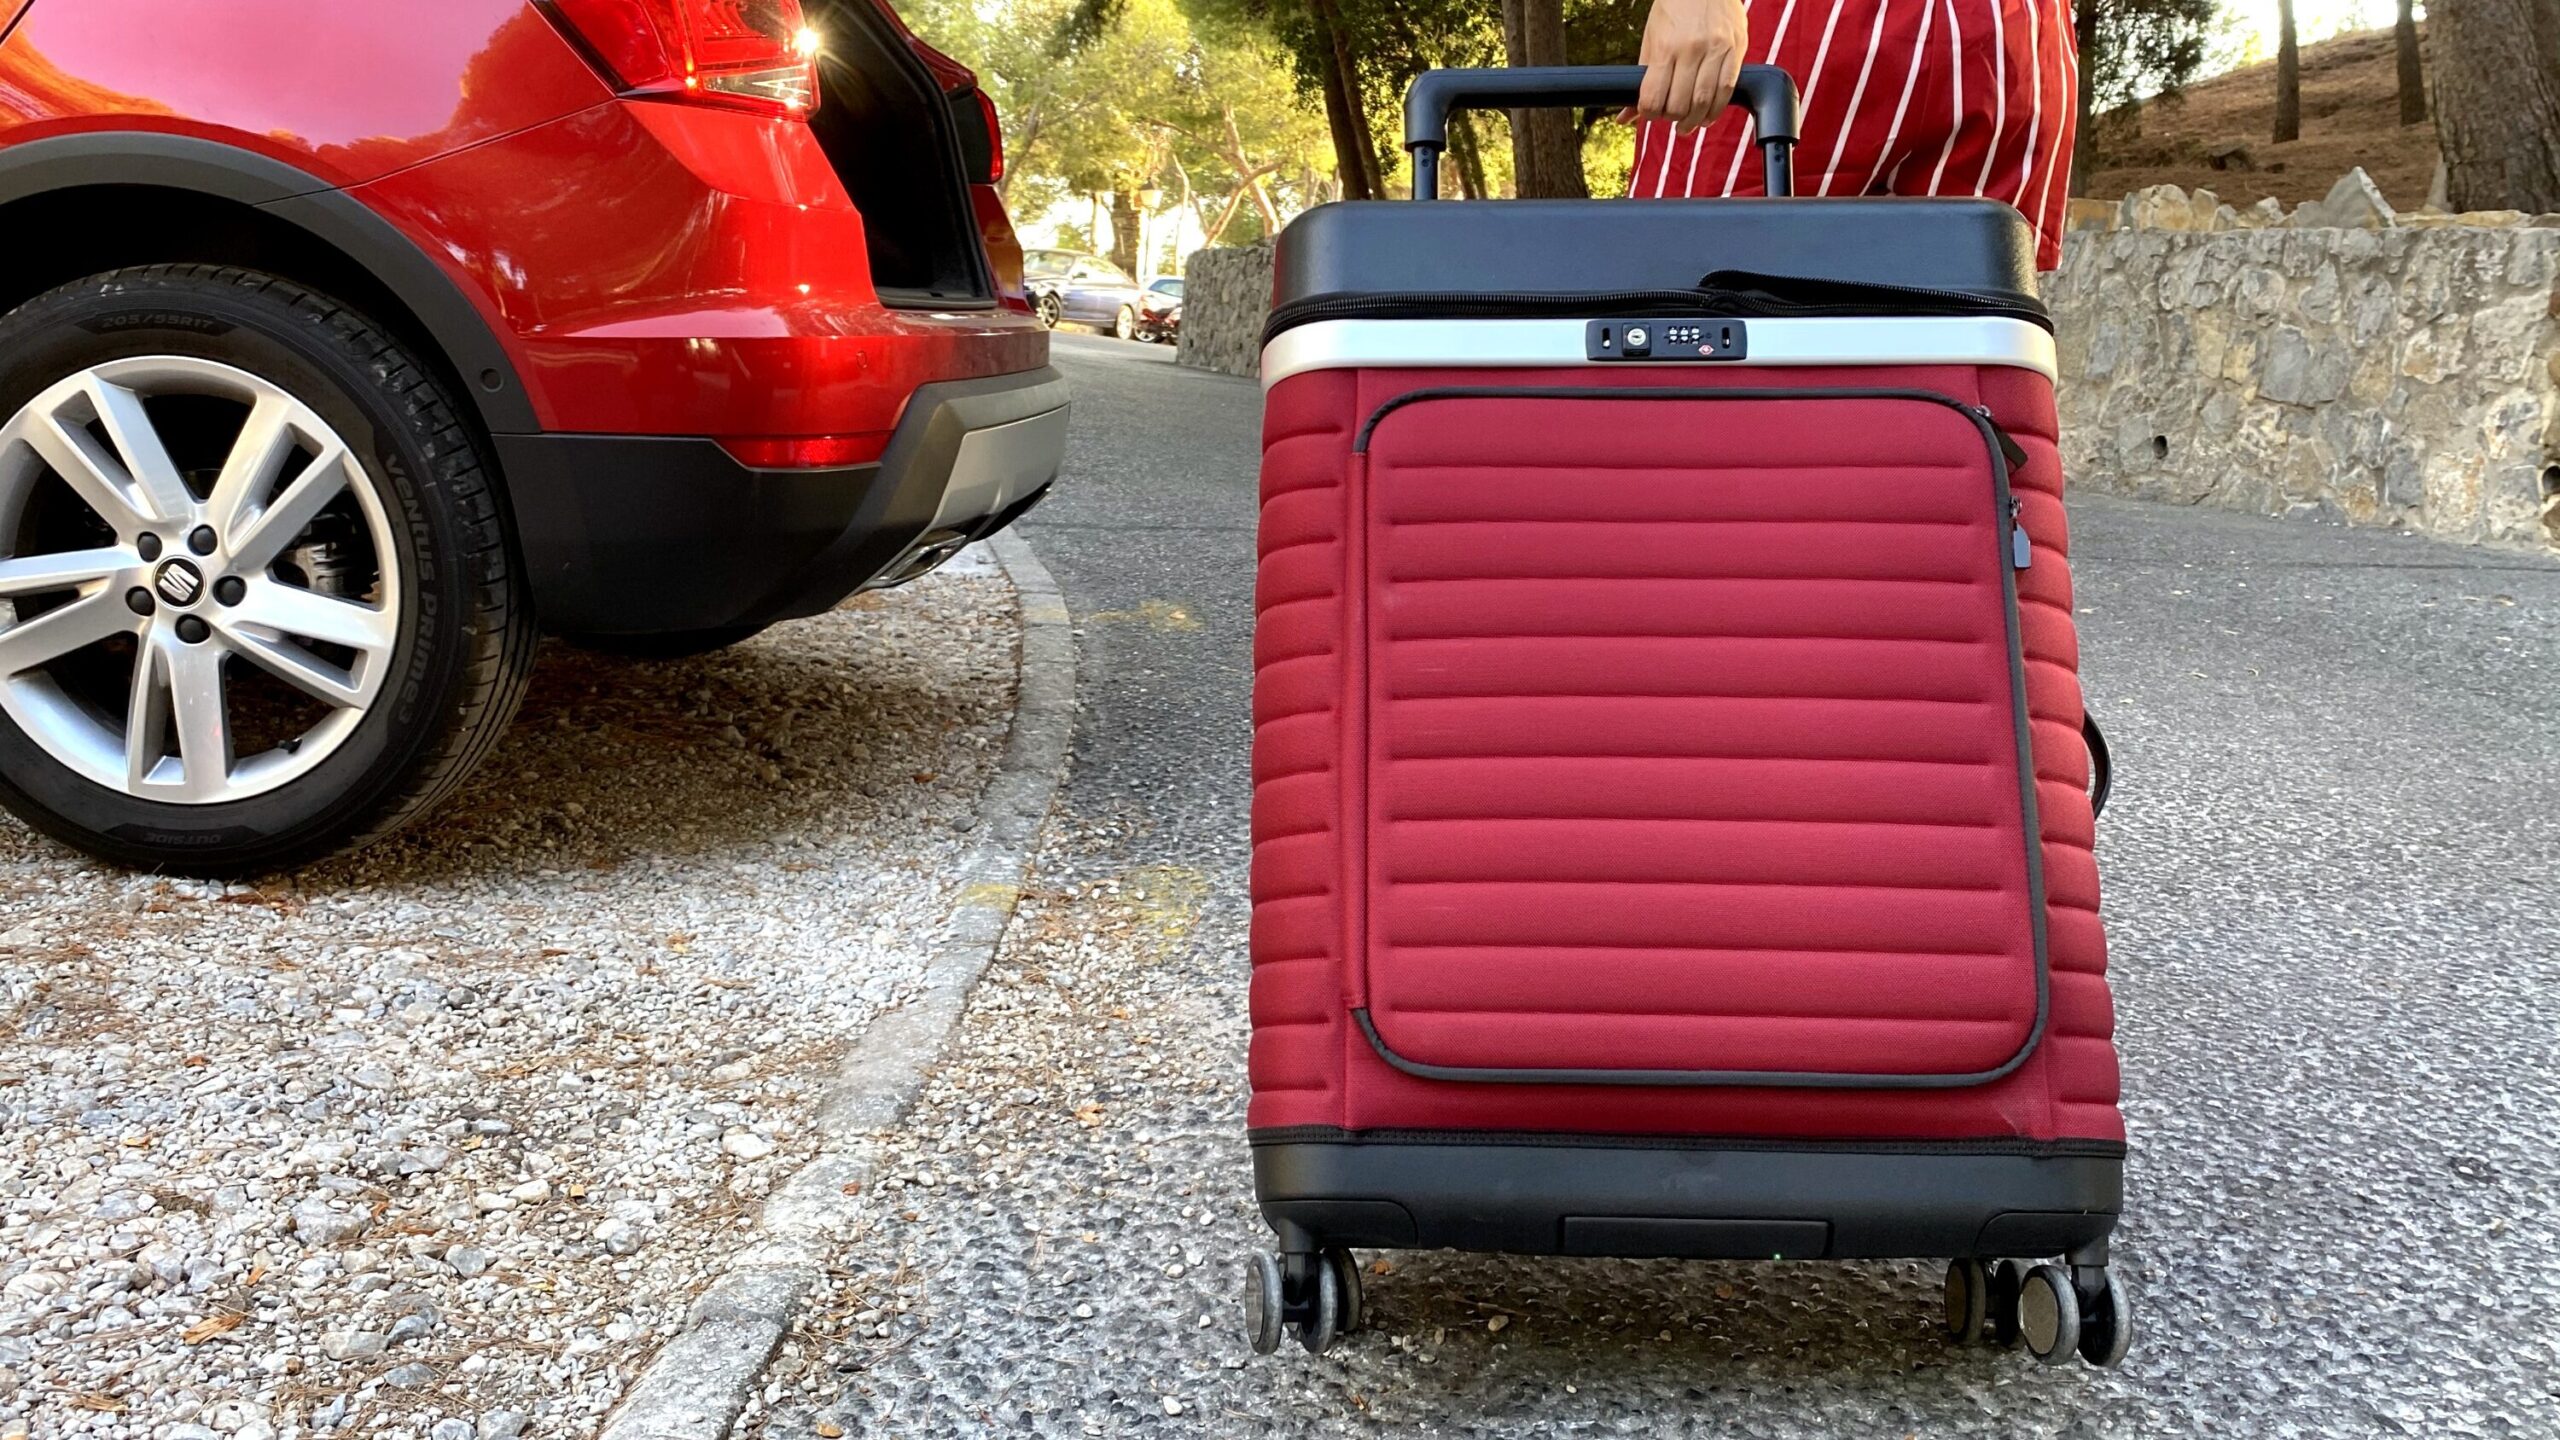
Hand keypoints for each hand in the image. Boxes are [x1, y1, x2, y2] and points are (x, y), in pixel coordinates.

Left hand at [1621, 0, 1748, 133]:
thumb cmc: (1674, 9)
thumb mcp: (1651, 39)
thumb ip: (1641, 78)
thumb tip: (1624, 117)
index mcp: (1666, 47)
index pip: (1654, 97)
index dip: (1649, 113)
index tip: (1650, 114)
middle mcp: (1692, 49)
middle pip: (1679, 104)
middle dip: (1671, 119)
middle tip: (1670, 120)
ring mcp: (1716, 50)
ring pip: (1703, 101)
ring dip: (1693, 121)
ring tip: (1687, 126)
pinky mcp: (1736, 50)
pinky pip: (1726, 90)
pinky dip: (1715, 110)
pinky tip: (1707, 116)